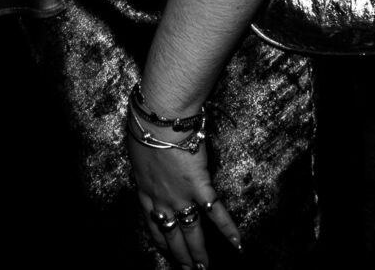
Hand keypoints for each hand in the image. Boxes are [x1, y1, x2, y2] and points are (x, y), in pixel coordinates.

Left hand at [130, 130, 240, 266]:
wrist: (158, 119)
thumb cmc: (144, 126)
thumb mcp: (137, 150)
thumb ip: (144, 162)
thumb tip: (147, 161)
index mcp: (145, 190)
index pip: (152, 223)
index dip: (160, 239)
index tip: (164, 250)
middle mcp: (161, 200)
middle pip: (171, 234)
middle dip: (179, 255)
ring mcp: (181, 195)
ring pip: (190, 232)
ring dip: (198, 253)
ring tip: (204, 268)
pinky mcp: (199, 186)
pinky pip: (216, 212)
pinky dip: (228, 229)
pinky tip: (237, 244)